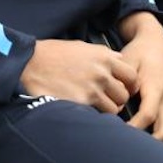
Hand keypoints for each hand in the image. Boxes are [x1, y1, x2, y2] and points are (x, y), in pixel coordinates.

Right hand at [19, 39, 137, 113]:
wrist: (30, 62)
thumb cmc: (54, 54)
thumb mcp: (83, 47)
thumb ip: (103, 55)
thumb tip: (118, 61)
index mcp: (104, 57)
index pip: (132, 76)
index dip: (130, 86)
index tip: (124, 90)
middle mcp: (102, 72)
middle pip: (124, 95)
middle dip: (118, 100)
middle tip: (107, 101)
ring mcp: (92, 88)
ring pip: (114, 108)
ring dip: (107, 110)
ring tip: (95, 108)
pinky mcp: (81, 101)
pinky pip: (98, 115)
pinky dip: (94, 116)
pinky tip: (85, 110)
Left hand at [117, 13, 162, 144]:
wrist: (158, 44)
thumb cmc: (138, 53)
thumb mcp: (127, 62)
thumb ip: (122, 83)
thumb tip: (117, 108)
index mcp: (156, 86)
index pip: (148, 114)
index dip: (134, 128)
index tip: (118, 136)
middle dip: (149, 146)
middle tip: (128, 150)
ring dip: (158, 147)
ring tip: (138, 151)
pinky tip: (147, 145)